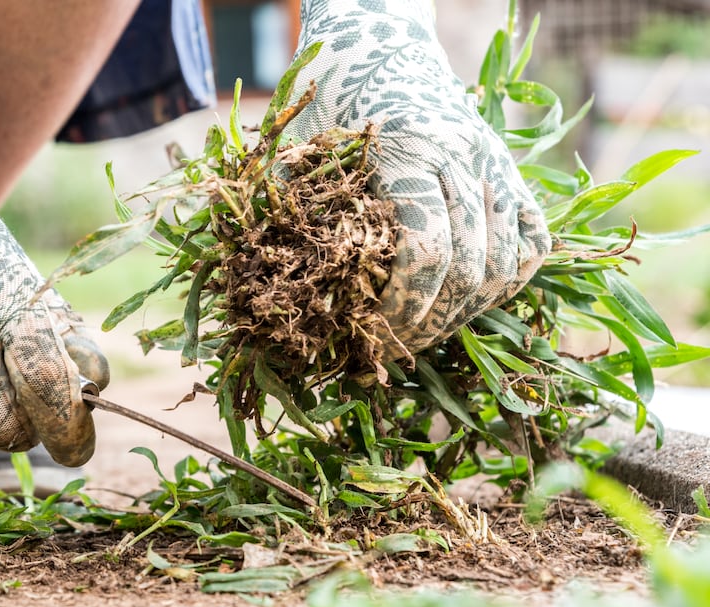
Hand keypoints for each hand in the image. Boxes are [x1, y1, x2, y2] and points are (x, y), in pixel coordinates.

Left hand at [285, 0, 550, 356]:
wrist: (375, 39)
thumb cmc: (327, 100)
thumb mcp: (302, 150)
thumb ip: (300, 214)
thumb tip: (292, 295)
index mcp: (406, 151)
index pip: (424, 252)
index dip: (404, 307)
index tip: (374, 336)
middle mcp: (462, 156)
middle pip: (467, 267)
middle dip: (432, 322)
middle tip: (395, 350)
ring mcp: (494, 161)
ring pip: (505, 261)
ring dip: (467, 311)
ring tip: (427, 334)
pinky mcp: (510, 166)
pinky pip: (532, 237)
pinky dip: (510, 279)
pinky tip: (470, 302)